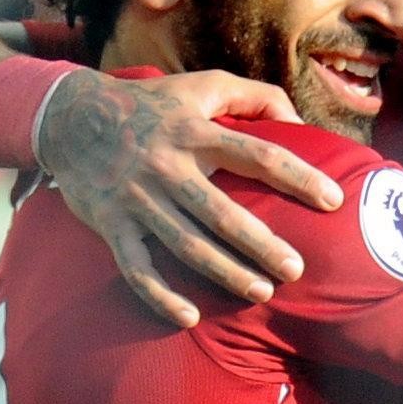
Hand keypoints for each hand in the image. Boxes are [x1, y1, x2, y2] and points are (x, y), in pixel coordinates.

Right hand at [37, 71, 344, 326]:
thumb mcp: (201, 86)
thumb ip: (254, 96)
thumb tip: (301, 122)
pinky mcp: (111, 224)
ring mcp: (137, 199)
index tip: (333, 201)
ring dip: (224, 272)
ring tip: (261, 291)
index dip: (299, 177)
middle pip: (222, 213)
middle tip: (296, 269)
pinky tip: (188, 317)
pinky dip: (159, 295)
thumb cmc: (151, 104)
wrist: (69, 117)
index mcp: (195, 133)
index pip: (258, 155)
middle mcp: (168, 167)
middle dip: (261, 244)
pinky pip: (136, 267)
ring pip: (186, 244)